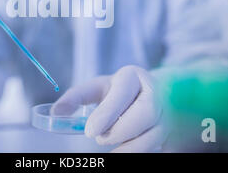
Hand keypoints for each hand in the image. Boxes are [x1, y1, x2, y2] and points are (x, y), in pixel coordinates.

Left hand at [52, 66, 167, 151]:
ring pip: (153, 135)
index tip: (89, 131)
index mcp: (134, 76)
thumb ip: (76, 97)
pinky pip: (158, 147)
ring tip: (109, 140)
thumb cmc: (119, 93)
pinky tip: (123, 148)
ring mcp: (168, 113)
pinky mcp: (172, 132)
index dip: (107, 113)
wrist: (152, 95)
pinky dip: (136, 150)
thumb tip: (55, 113)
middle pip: (145, 113)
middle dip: (119, 130)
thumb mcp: (98, 88)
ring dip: (127, 145)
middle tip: (98, 137)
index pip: (123, 93)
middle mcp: (156, 92)